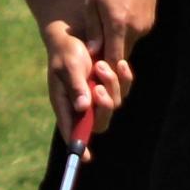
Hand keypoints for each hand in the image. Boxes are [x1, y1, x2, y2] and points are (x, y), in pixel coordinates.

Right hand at [44, 27, 132, 155]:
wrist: (76, 32)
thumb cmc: (65, 50)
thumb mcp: (68, 66)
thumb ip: (75, 86)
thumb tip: (83, 107)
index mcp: (66, 105)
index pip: (72, 132)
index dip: (79, 146)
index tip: (85, 157)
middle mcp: (83, 105)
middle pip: (99, 122)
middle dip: (104, 107)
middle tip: (99, 88)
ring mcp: (98, 95)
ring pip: (114, 103)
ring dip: (110, 84)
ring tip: (99, 64)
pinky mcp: (111, 84)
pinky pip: (123, 88)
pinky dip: (124, 77)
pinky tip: (120, 64)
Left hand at [83, 0, 157, 66]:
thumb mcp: (92, 0)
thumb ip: (93, 28)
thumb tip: (92, 52)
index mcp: (118, 25)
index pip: (113, 60)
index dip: (104, 70)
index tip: (93, 71)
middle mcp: (135, 29)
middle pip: (122, 57)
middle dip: (109, 60)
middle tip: (95, 56)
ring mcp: (145, 26)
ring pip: (129, 47)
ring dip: (117, 46)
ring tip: (103, 35)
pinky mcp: (150, 22)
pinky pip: (135, 36)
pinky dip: (125, 36)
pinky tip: (116, 22)